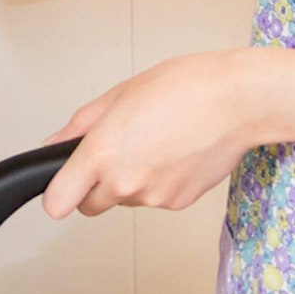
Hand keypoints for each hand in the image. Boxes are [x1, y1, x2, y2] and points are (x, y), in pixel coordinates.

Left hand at [40, 51, 275, 217]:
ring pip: (126, 200)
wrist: (238, 102)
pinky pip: (155, 198)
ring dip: (131, 181)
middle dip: (95, 186)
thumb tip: (56, 144)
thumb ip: (81, 125)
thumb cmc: (185, 87)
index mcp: (103, 153)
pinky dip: (159, 182)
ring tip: (154, 142)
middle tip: (116, 153)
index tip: (62, 185)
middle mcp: (125, 182)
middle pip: (90, 206)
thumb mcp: (121, 94)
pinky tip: (174, 153)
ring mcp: (153, 197)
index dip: (57, 194)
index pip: (59, 202)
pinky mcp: (178, 203)